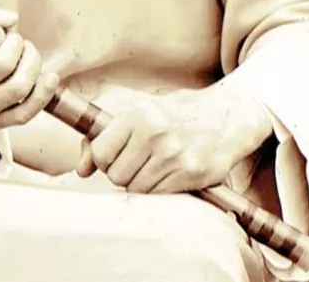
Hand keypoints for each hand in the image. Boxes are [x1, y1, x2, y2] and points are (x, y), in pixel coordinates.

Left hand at [76, 84, 273, 194]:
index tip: (116, 155)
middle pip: (117, 176)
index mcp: (139, 114)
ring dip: (142, 183)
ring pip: (137, 189)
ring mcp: (175, 156)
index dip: (104, 159)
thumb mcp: (142, 112)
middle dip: (123, 173)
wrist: (229, 114)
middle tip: (139, 161)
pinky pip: (160, 196)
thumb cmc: (179, 113)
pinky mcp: (192, 174)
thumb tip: (80, 170)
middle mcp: (156, 134)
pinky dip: (161, 189)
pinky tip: (171, 172)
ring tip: (156, 165)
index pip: (101, 153)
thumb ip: (107, 136)